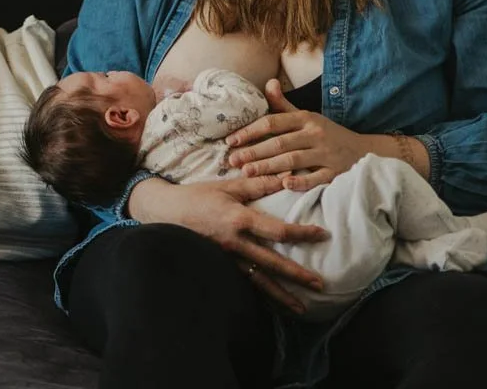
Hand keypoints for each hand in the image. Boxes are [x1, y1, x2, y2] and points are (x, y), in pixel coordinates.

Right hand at [129, 173, 327, 313]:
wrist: (163, 212)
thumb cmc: (196, 196)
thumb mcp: (226, 186)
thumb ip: (256, 185)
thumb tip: (285, 178)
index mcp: (239, 220)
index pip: (278, 231)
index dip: (302, 234)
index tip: (322, 235)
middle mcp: (235, 243)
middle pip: (273, 263)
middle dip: (298, 275)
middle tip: (321, 284)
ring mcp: (226, 258)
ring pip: (259, 281)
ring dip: (281, 296)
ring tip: (301, 309)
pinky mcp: (218, 266)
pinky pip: (243, 283)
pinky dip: (259, 295)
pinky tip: (272, 305)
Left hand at [225, 79, 373, 190]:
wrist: (365, 151)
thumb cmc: (327, 134)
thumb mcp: (307, 116)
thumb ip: (284, 104)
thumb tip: (268, 82)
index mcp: (305, 119)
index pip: (272, 123)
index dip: (249, 131)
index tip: (231, 140)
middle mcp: (315, 133)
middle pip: (279, 143)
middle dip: (253, 152)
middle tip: (232, 160)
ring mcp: (326, 153)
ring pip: (293, 160)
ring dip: (268, 166)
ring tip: (247, 172)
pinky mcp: (336, 172)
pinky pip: (316, 177)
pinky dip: (301, 181)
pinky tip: (284, 185)